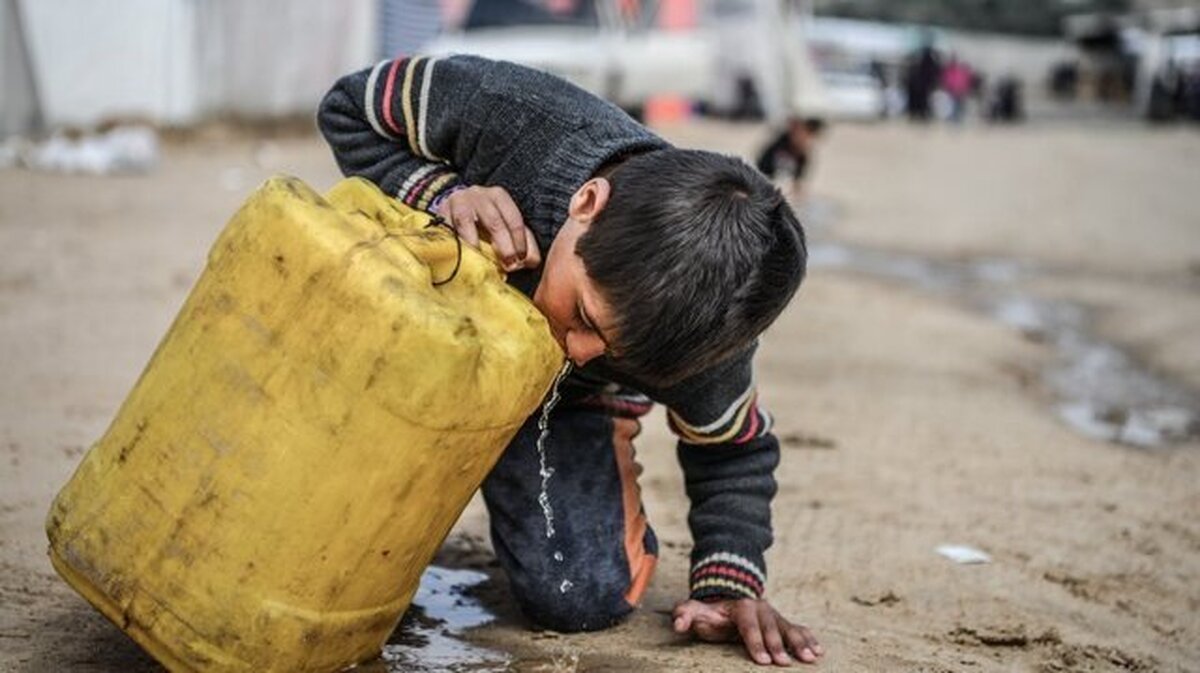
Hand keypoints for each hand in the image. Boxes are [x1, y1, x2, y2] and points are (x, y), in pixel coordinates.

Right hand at [436, 185, 540, 271]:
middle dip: (503, 245)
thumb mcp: (506, 227)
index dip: (519, 241)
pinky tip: (462, 255)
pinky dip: (454, 242)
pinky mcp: (441, 211)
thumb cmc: (485, 221)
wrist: (454, 208)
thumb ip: (523, 243)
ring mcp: (458, 201)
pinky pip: (447, 227)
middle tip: (507, 264)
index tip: (521, 259)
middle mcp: (479, 194)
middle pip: (493, 220)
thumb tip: (531, 262)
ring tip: (482, 262)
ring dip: (475, 244)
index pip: (513, 218)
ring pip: (466, 221)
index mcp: (499, 196)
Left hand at [673, 598, 822, 665]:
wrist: (728, 596)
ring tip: (810, 659)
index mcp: (740, 606)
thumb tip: (677, 624)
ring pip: (788, 627)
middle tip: (784, 664)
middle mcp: (760, 608)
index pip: (748, 624)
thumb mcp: (694, 610)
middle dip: (778, 645)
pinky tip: (819, 651)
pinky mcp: (782, 622)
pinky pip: (798, 628)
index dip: (755, 641)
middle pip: (771, 626)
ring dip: (800, 643)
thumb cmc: (710, 612)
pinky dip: (808, 638)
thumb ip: (685, 615)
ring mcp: (773, 615)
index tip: (762, 660)